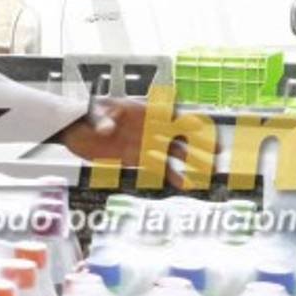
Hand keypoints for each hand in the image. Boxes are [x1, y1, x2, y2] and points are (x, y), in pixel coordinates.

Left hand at [60, 97, 197, 188]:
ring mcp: (145, 143)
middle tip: (219, 150)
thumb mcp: (94, 114)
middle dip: (199, 142)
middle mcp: (149, 127)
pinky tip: (184, 184)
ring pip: (173, 152)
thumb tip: (107, 130)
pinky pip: (158, 167)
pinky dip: (171, 175)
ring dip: (191, 161)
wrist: (77, 130)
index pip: (169, 114)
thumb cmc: (88, 114)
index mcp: (143, 111)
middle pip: (179, 134)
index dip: (184, 120)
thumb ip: (102, 121)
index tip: (199, 126)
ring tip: (208, 171)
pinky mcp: (137, 158)